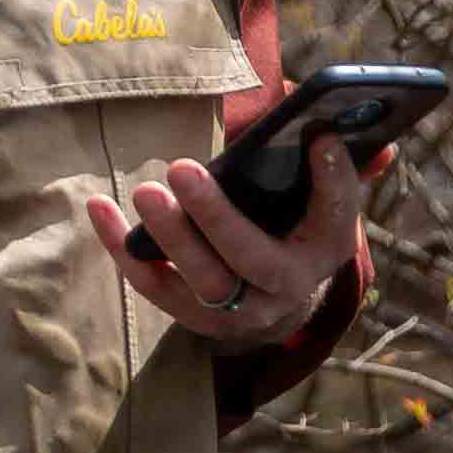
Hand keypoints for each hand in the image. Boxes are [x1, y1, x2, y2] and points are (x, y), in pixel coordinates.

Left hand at [87, 129, 367, 352]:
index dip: (334, 182)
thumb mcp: (324, 204)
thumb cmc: (295, 230)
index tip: (322, 140)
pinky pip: (153, 285)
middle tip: (182, 169)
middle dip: (216, 216)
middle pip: (250, 258)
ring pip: (201, 281)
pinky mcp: (192, 316)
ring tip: (145, 192)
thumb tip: (355, 136)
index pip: (336, 217)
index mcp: (325, 251)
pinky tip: (98, 207)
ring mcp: (236, 311)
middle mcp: (284, 288)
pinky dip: (122, 249)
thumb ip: (336, 171)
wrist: (277, 302)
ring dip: (169, 237)